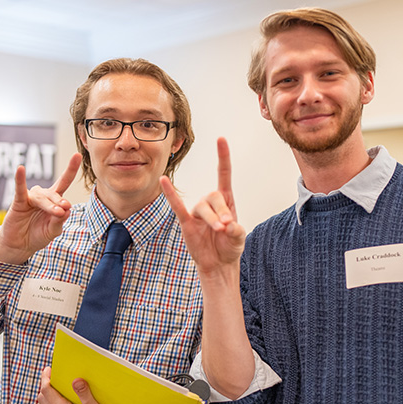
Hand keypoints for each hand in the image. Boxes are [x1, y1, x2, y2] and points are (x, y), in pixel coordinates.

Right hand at [0, 153, 81, 263]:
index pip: (64, 181)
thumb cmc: (37, 236)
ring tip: (56, 213)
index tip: (77, 155)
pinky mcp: (18, 202)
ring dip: (49, 205)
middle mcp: (43, 196)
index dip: (70, 169)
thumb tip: (67, 209)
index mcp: (54, 201)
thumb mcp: (52, 231)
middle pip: (54, 195)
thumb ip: (59, 221)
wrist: (19, 246)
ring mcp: (30, 198)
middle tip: (63, 210)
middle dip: (59, 203)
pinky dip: (20, 180)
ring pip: (42, 197)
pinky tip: (20, 169)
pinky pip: (20, 190)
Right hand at [160, 138, 244, 276]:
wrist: (218, 264)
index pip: (223, 175)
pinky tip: (163, 180)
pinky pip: (177, 206)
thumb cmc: (229, 247)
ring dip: (211, 218)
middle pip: (214, 196)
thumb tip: (228, 225)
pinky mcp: (186, 222)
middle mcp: (211, 203)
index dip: (223, 158)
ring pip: (202, 207)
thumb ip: (236, 231)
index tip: (221, 140)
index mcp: (226, 201)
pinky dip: (171, 193)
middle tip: (227, 226)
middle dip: (221, 210)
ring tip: (219, 230)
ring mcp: (197, 212)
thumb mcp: (239, 238)